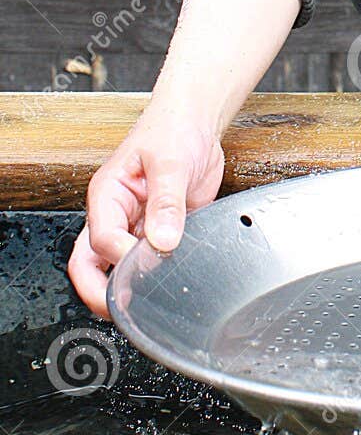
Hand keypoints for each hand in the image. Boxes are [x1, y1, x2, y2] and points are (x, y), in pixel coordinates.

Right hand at [67, 100, 225, 320]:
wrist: (196, 123)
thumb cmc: (173, 130)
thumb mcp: (170, 162)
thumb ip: (167, 202)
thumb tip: (163, 240)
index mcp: (107, 196)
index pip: (101, 240)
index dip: (121, 258)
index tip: (146, 265)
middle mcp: (116, 214)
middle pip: (91, 263)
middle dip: (100, 291)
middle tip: (125, 311)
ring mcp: (135, 225)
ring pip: (117, 267)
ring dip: (129, 286)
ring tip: (149, 303)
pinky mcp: (159, 231)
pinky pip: (150, 260)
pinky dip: (157, 274)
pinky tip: (174, 280)